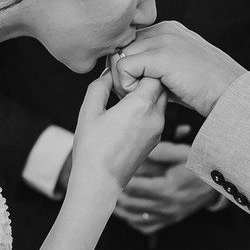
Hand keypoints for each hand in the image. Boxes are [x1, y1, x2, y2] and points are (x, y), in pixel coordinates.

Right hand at [68, 70, 166, 205]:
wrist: (101, 182)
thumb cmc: (91, 148)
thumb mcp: (89, 112)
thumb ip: (99, 87)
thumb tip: (108, 73)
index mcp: (140, 105)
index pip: (153, 73)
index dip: (140, 68)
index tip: (124, 72)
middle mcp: (155, 116)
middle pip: (160, 85)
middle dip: (145, 79)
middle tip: (125, 82)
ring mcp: (158, 129)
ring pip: (160, 101)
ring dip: (147, 95)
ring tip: (125, 99)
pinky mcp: (156, 139)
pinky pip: (157, 115)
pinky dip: (147, 109)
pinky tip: (128, 115)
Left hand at [112, 22, 246, 116]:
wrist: (230, 93)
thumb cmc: (207, 89)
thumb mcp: (178, 70)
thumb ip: (156, 66)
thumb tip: (129, 75)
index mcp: (168, 30)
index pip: (130, 42)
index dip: (128, 66)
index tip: (136, 85)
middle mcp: (164, 29)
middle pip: (121, 48)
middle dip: (122, 73)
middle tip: (134, 93)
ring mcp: (163, 40)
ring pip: (119, 57)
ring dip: (123, 80)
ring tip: (141, 94)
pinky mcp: (161, 55)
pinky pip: (124, 67)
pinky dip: (127, 85)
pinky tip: (145, 94)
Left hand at [113, 142, 218, 234]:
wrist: (218, 184)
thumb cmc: (200, 166)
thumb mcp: (183, 153)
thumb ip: (160, 150)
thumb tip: (139, 146)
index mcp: (168, 188)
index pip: (135, 187)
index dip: (121, 180)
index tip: (112, 172)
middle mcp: (167, 205)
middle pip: (131, 203)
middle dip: (117, 194)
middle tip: (106, 185)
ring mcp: (168, 216)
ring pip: (135, 218)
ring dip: (120, 210)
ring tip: (110, 199)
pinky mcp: (170, 221)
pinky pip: (145, 227)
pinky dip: (133, 221)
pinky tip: (126, 212)